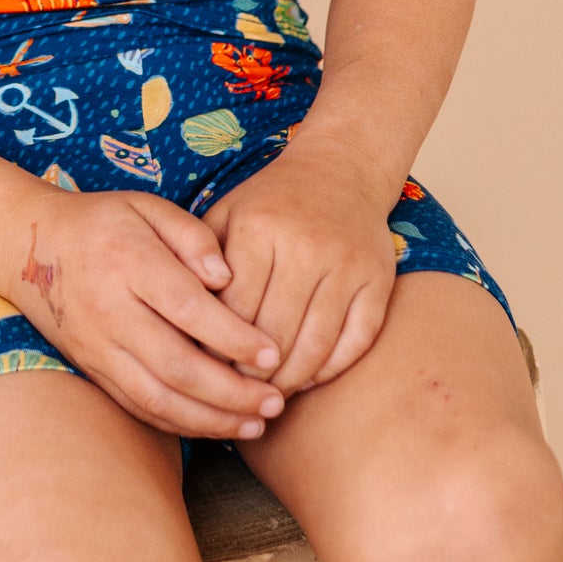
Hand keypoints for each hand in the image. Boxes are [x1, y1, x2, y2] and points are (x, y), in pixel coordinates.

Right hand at [0, 185, 290, 442]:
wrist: (29, 246)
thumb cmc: (105, 222)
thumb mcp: (148, 206)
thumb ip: (192, 235)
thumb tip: (226, 277)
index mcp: (130, 263)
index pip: (188, 310)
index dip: (234, 337)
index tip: (273, 353)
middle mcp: (110, 312)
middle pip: (176, 366)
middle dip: (231, 393)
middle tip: (276, 402)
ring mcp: (98, 348)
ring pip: (157, 398)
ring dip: (210, 420)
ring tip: (256, 425)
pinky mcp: (92, 370)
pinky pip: (137, 407)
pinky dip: (179, 424)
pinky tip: (215, 428)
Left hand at [199, 149, 399, 395]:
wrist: (341, 167)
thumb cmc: (270, 201)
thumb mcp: (227, 215)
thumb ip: (201, 262)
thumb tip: (183, 324)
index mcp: (260, 229)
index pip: (235, 310)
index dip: (218, 348)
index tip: (206, 370)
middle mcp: (306, 246)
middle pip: (274, 334)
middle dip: (251, 375)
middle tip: (235, 394)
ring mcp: (347, 265)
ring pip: (315, 345)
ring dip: (289, 381)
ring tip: (267, 394)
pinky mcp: (378, 279)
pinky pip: (356, 341)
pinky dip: (330, 369)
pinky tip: (307, 377)